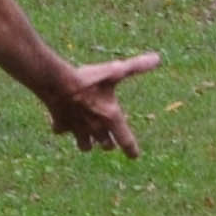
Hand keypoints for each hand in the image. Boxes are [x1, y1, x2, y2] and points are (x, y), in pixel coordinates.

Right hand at [45, 51, 160, 153]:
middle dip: (109, 144)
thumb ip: (136, 67)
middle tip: (111, 142)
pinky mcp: (61, 125)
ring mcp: (77, 129)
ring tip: (89, 138)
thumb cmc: (89, 79)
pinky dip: (64, 129)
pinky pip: (62, 132)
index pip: (126, 141)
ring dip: (88, 143)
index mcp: (111, 118)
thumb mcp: (115, 72)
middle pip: (106, 145)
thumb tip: (157, 58)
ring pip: (85, 146)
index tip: (134, 156)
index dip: (131, 149)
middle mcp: (96, 128)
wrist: (58, 83)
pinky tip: (63, 123)